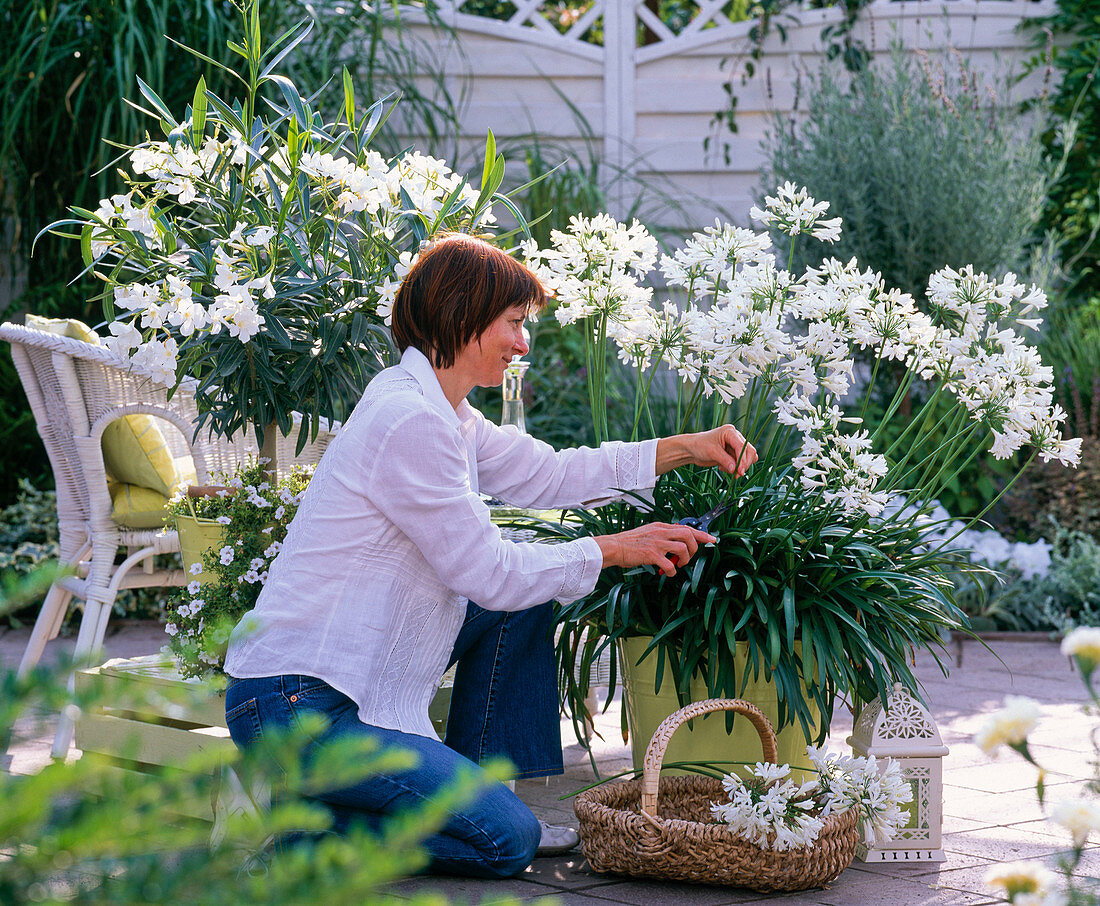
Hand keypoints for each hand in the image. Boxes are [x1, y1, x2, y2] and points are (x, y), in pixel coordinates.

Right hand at [594, 523, 715, 577]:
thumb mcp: (648, 533)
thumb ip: (662, 536)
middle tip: (688, 557)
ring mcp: (657, 543)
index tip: (712, 540)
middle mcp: (661, 532)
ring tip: (678, 565)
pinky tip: (667, 573)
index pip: (687, 527)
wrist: (614, 547)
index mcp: (661, 527)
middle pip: (689, 535)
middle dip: (695, 548)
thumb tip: (676, 543)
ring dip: (685, 559)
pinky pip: (670, 564)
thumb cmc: (629, 543)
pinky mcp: (651, 554)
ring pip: (683, 548)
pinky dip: (672, 571)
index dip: (702, 534)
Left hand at [656, 425, 757, 477]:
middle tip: (736, 474)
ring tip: (725, 470)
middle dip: (744, 464)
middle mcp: (735, 437)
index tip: (740, 471)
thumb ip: (726, 460)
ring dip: (739, 467)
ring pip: (747, 458)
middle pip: (749, 451)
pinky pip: (741, 463)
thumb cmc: (699, 446)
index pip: (742, 446)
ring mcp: (735, 445)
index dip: (743, 459)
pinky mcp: (733, 453)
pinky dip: (735, 468)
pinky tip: (723, 468)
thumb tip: (737, 470)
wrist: (691, 450)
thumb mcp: (712, 452)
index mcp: (730, 432)